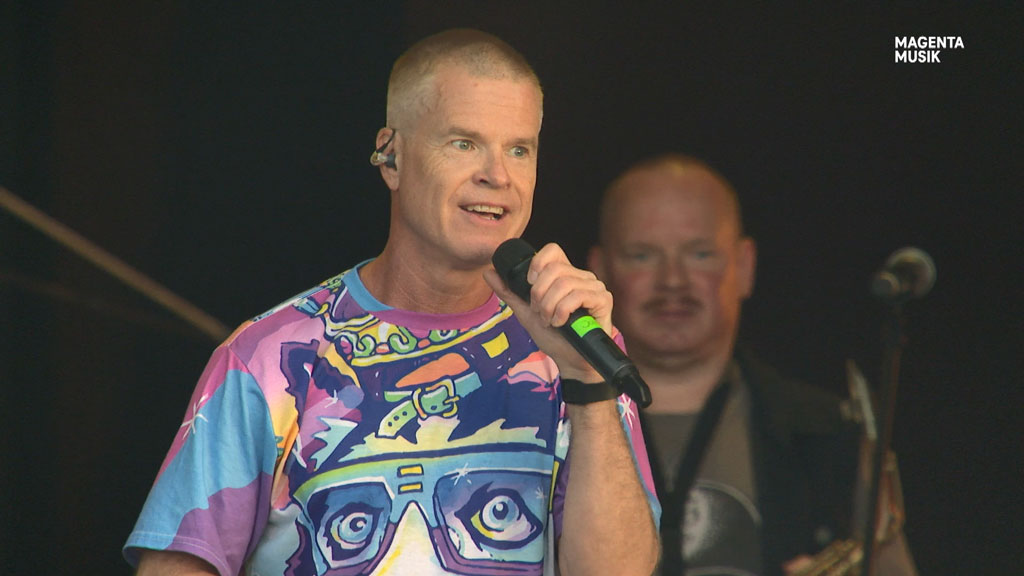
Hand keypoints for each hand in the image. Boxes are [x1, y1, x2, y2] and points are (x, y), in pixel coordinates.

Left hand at [484, 242, 611, 380]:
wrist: (570, 361)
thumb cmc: (553, 337)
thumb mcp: (526, 313)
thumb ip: (509, 292)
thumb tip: (488, 273)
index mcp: (564, 275)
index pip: (552, 250)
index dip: (537, 263)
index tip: (529, 284)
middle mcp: (581, 277)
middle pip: (554, 269)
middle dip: (539, 294)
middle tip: (539, 313)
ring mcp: (594, 287)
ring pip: (564, 283)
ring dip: (549, 306)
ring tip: (550, 321)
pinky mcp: (603, 299)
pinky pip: (578, 295)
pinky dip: (563, 311)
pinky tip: (561, 323)